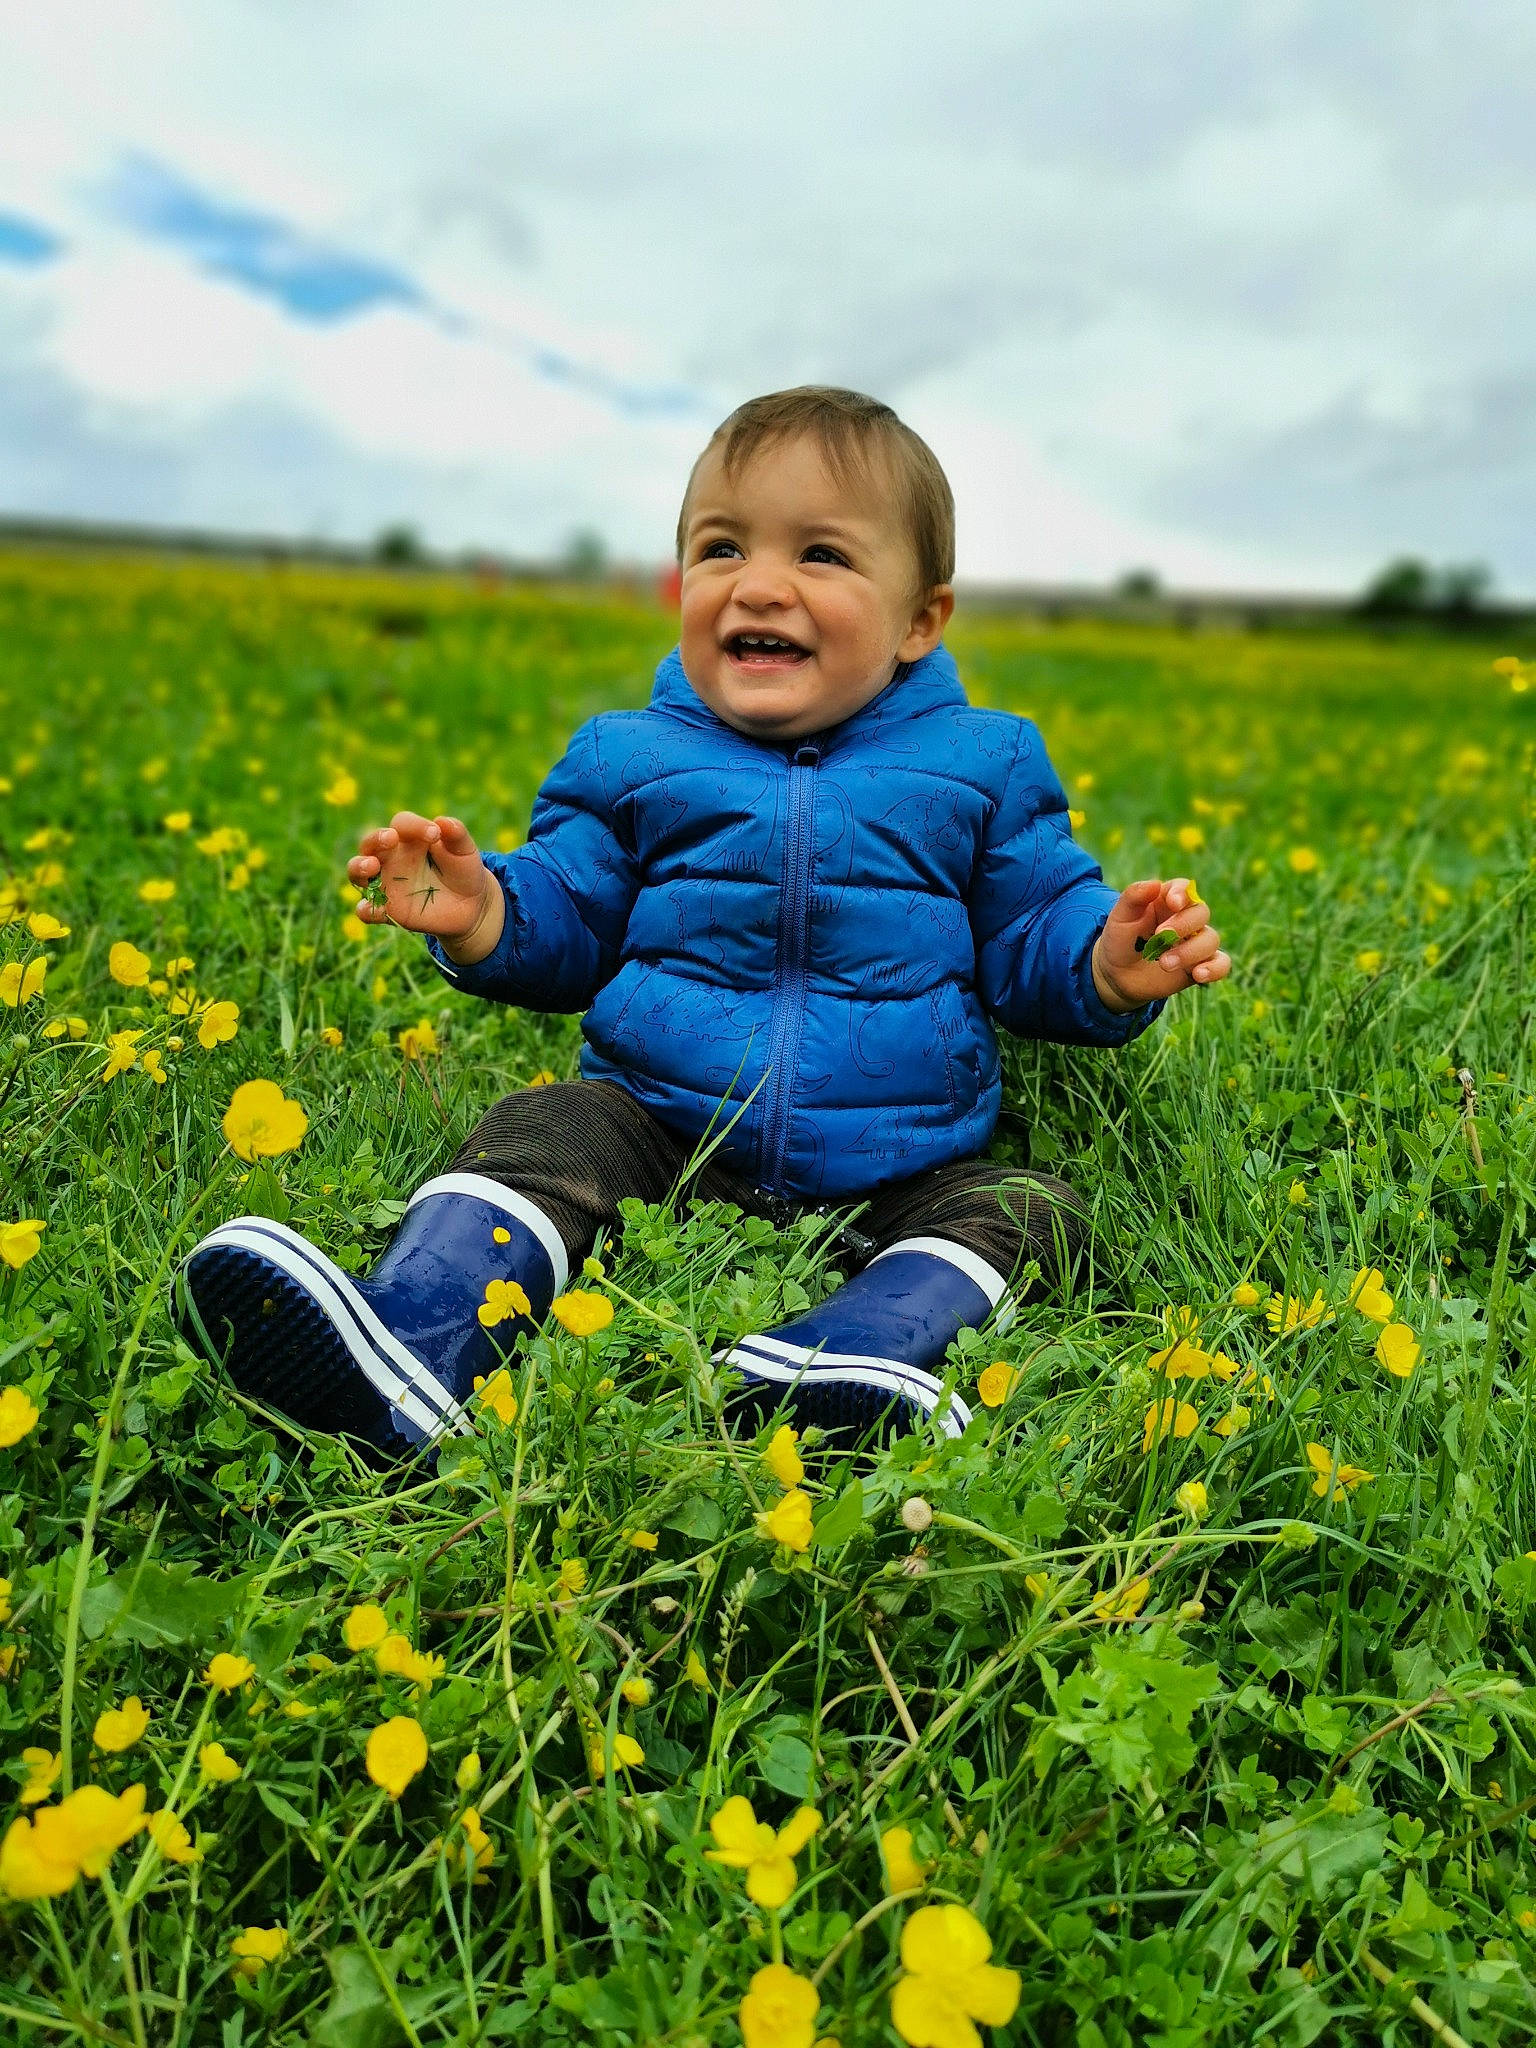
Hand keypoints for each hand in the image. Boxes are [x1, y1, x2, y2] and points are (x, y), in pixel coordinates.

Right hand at [347, 813, 504, 963]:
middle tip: (390, 838)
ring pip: (358, 872)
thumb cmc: (464, 871)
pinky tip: (373, 909)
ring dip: (359, 867)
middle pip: (369, 843)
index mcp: (410, 839)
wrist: (471, 907)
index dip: (415, 825)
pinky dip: (365, 909)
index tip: (435, 834)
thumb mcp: (465, 851)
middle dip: (375, 839)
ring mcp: (386, 884)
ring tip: (372, 866)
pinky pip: (367, 910)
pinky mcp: (388, 910)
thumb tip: (443, 821)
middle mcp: (392, 858)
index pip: (401, 824)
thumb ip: (456, 834)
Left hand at [1091, 877, 1230, 1013]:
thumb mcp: (1119, 917)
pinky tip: (1199, 975)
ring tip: (1164, 964)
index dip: (1182, 893)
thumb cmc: (1121, 940)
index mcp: (1167, 901)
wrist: (1118, 975)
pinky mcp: (1200, 965)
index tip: (1173, 903)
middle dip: (1183, 925)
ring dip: (1189, 951)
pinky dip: (1215, 968)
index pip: (1184, 888)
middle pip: (1201, 912)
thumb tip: (1155, 883)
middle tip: (1159, 936)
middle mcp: (1186, 919)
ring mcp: (1195, 943)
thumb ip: (1133, 897)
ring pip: (1211, 939)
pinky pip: (1221, 964)